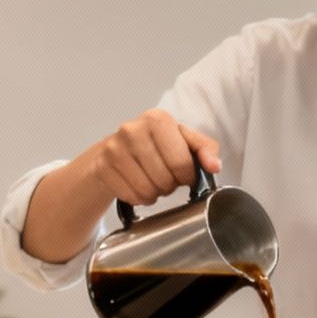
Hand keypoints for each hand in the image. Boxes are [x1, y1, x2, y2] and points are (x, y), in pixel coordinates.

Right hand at [84, 109, 222, 208]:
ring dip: (154, 193)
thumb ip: (205, 149)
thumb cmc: (155, 145)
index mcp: (157, 119)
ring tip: (152, 181)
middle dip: (170, 185)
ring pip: (147, 191)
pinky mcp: (102, 167)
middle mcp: (132, 130)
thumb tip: (214, 166)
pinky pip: (130, 196)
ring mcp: (114, 148)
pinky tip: (137, 185)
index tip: (184, 175)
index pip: (181, 163)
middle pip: (164, 179)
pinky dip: (138, 198)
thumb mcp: (183, 140)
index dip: (187, 176)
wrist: (115, 149)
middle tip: (165, 178)